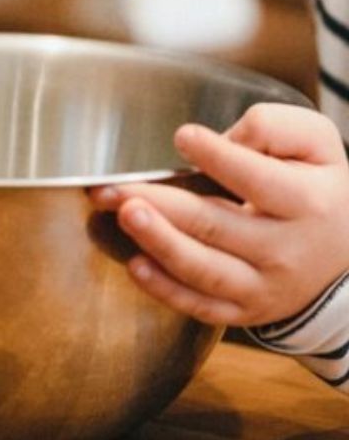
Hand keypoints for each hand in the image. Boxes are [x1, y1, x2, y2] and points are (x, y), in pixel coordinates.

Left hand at [89, 104, 348, 325]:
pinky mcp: (242, 311)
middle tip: (114, 188)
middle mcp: (285, 250)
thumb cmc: (318, 189)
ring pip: (203, 270)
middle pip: (216, 225)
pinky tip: (136, 265)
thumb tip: (227, 138)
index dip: (219, 158)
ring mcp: (263, 287)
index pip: (258, 180)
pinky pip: (200, 306)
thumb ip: (277, 129)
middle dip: (162, 204)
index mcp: (308, 203)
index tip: (183, 137)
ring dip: (159, 243)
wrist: (346, 253)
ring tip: (126, 216)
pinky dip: (165, 290)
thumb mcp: (318, 146)